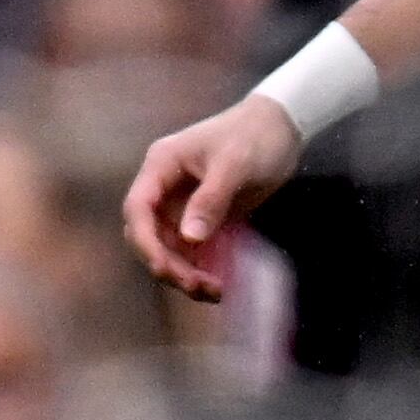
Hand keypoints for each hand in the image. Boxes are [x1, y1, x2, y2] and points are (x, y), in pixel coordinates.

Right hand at [124, 92, 303, 301]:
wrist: (282, 126)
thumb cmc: (255, 135)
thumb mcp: (235, 163)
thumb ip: (211, 199)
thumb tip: (189, 238)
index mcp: (161, 166)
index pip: (138, 209)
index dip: (145, 242)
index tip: (164, 267)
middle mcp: (165, 187)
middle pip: (150, 236)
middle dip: (167, 264)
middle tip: (196, 286)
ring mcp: (182, 204)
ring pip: (170, 249)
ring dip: (185, 273)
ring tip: (214, 292)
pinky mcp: (202, 218)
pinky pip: (192, 251)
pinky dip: (201, 269)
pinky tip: (219, 285)